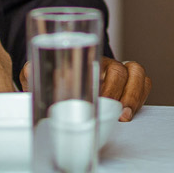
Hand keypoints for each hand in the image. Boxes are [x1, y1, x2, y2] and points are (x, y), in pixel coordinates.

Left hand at [19, 59, 152, 121]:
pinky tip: (131, 111)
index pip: (99, 60)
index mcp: (85, 58)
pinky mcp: (127, 85)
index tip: (101, 97)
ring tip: (125, 115)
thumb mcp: (41, 73)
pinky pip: (143, 82)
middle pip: (121, 69)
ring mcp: (118, 73)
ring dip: (134, 94)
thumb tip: (29, 70)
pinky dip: (141, 95)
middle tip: (115, 112)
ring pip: (137, 73)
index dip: (104, 79)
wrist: (63, 75)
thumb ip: (33, 71)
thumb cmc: (54, 76)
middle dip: (120, 92)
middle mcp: (104, 64)